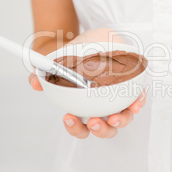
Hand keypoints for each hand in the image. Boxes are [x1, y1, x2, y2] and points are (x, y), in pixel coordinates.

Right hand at [28, 28, 145, 138]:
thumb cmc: (75, 58)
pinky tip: (136, 101)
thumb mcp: (58, 63)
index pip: (80, 128)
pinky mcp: (131, 91)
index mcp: (84, 109)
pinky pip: (137, 100)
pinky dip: (138, 103)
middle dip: (100, 129)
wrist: (92, 42)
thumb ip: (45, 74)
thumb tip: (34, 82)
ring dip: (120, 120)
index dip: (75, 128)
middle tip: (93, 121)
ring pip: (123, 118)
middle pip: (104, 128)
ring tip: (114, 116)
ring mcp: (118, 102)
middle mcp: (103, 109)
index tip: (69, 118)